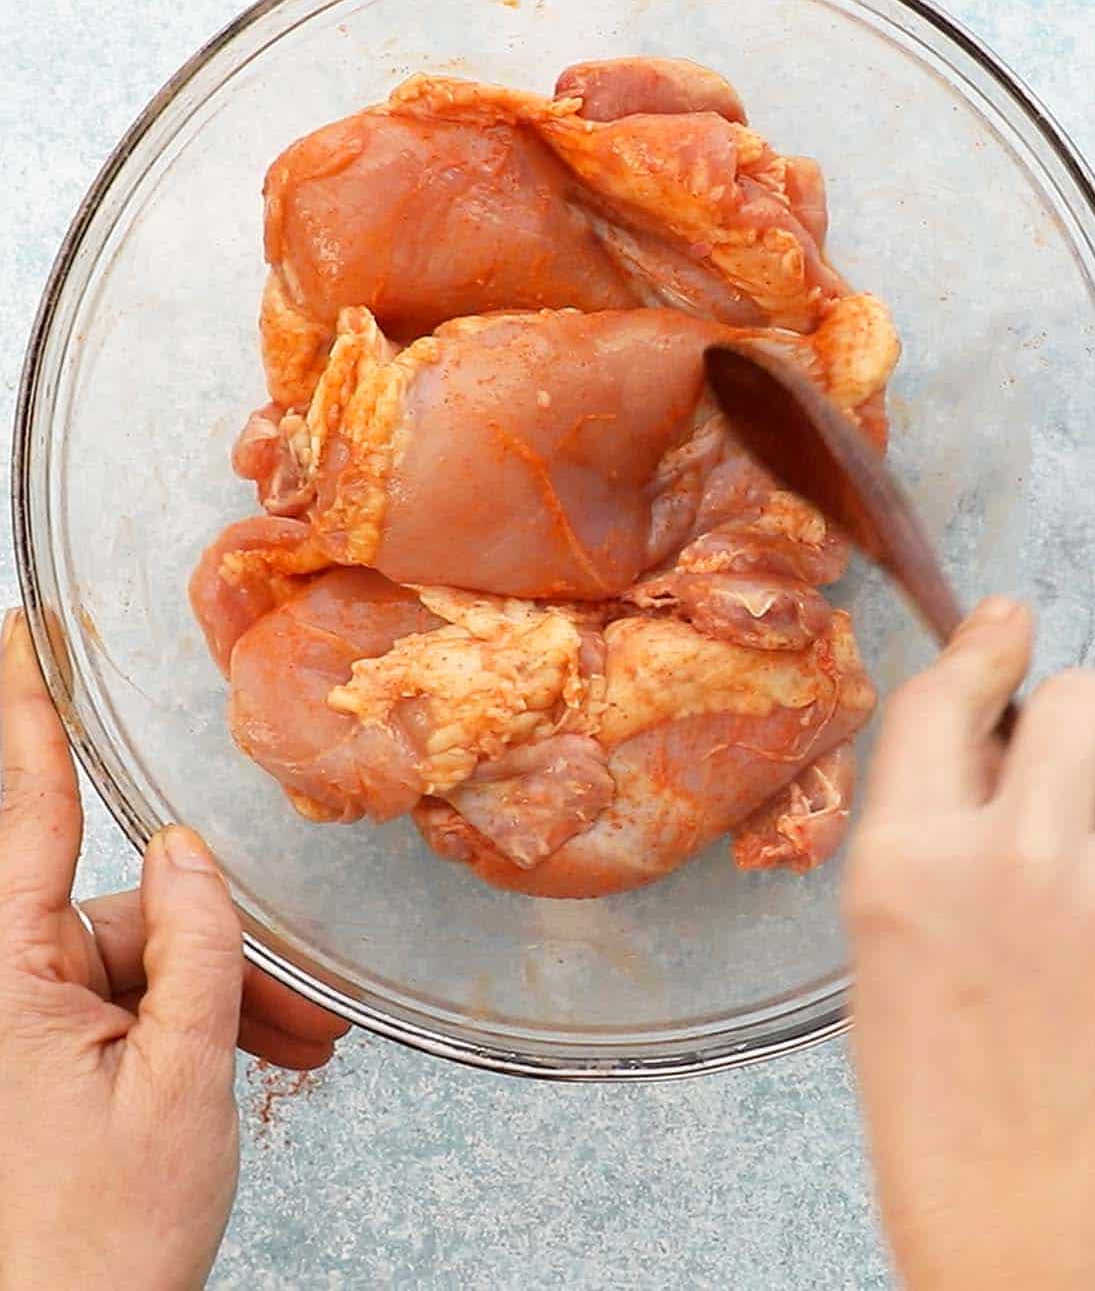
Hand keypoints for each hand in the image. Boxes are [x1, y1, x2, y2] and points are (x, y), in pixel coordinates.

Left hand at [0, 610, 348, 1289]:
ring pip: (134, 961)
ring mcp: (15, 1022)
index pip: (21, 812)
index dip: (26, 714)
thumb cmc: (97, 1250)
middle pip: (119, 914)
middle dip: (216, 948)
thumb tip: (185, 850)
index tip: (23, 630)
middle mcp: (0, 986)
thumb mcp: (179, 1084)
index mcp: (4, 979)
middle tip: (300, 1013)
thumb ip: (193, 949)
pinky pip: (123, 1004)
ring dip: (216, 997)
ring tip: (290, 1051)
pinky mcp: (33, 1054)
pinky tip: (251, 1059)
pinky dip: (190, 1025)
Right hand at [845, 597, 1094, 1289]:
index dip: (985, 647)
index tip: (1008, 625)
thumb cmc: (951, 1118)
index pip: (947, 698)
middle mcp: (1012, 862)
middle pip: (1084, 700)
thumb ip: (934, 838)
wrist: (1040, 1257)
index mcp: (909, 862)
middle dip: (1088, 735)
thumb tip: (997, 745)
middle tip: (1086, 797)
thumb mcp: (893, 959)